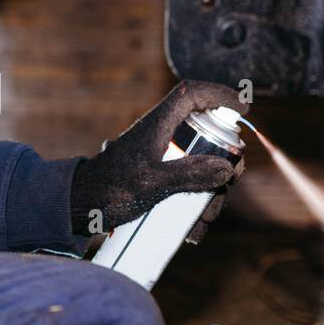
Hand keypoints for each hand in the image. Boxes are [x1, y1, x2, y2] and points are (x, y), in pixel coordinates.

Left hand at [69, 80, 247, 235]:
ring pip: (203, 167)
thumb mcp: (150, 183)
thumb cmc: (107, 190)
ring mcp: (164, 158)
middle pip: (209, 138)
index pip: (192, 94)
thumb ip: (189, 174)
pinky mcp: (161, 178)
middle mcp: (164, 137)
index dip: (221, 95)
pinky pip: (189, 187)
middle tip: (228, 186)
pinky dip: (196, 207)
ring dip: (211, 195)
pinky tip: (193, 231)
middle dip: (224, 165)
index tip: (244, 110)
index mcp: (158, 125)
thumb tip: (228, 168)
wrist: (78, 208)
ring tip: (204, 221)